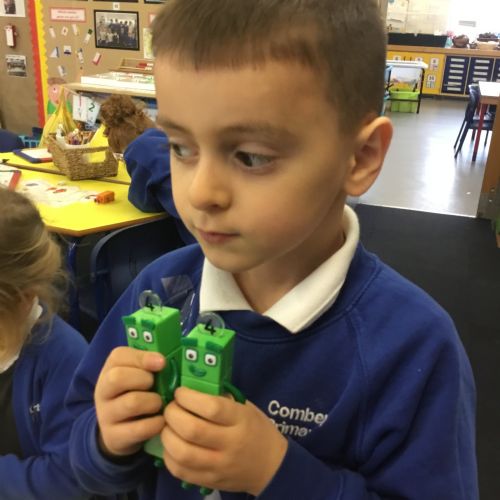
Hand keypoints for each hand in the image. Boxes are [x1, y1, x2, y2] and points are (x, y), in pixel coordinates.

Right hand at [94, 346, 165, 457]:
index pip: (118, 356)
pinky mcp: (114, 437)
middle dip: (144, 379)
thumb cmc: (134, 394)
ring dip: (153, 402)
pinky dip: (156, 423)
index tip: (162, 363)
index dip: (142, 357)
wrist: (117, 431)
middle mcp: (103, 392)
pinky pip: (139, 428)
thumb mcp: (137, 376)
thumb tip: (163, 361)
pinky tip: (161, 421)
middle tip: (155, 385)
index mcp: (109, 370)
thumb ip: (148, 364)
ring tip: (159, 404)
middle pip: (117, 378)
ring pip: (131, 402)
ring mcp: (106, 415)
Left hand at [161, 386, 287, 495]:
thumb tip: (191, 389)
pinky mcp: (209, 482)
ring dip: (167, 436)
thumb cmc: (256, 429)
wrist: (271, 466)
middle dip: (172, 414)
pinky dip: (169, 456)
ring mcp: (218, 466)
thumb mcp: (245, 408)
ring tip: (168, 426)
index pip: (211, 408)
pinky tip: (171, 445)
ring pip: (182, 453)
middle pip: (192, 430)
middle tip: (170, 407)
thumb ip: (221, 399)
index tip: (181, 392)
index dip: (189, 397)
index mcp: (240, 421)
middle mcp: (229, 444)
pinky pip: (180, 471)